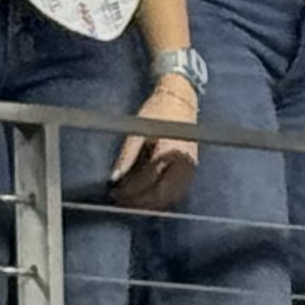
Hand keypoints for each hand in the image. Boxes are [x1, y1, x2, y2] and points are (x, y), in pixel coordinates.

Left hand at [113, 65, 198, 208]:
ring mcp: (190, 169)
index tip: (115, 194)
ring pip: (170, 197)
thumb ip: (126, 156)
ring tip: (131, 203)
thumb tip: (113, 179)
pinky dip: (161, 199)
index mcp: (171, 149)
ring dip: (150, 203)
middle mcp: (185, 162)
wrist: (181, 101)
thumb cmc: (158, 111)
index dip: (130, 189)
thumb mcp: (138, 131)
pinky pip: (176, 193)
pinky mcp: (191, 172)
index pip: (149, 178)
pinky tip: (146, 199)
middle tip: (121, 203)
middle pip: (162, 193)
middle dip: (140, 201)